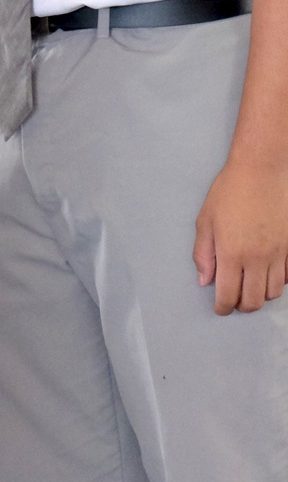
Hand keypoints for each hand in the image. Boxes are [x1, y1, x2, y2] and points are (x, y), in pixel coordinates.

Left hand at [195, 156, 287, 315]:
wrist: (262, 172)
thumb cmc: (229, 192)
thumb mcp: (205, 221)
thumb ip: (203, 254)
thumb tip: (205, 281)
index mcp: (231, 253)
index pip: (228, 295)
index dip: (222, 307)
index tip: (219, 309)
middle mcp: (257, 259)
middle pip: (253, 301)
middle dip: (241, 306)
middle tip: (232, 301)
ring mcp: (278, 255)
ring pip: (272, 292)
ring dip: (259, 296)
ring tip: (247, 287)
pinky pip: (286, 278)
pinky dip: (275, 283)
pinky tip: (264, 275)